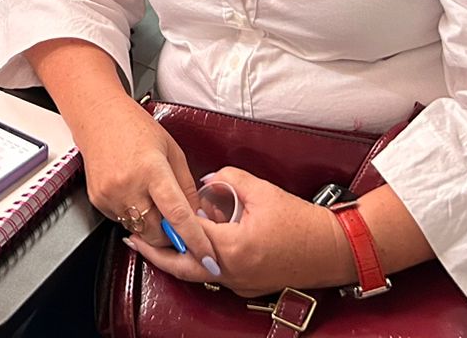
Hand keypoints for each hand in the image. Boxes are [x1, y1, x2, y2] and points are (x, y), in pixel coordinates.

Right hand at [71, 95, 214, 267]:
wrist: (97, 116)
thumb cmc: (135, 127)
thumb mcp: (172, 150)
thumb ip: (186, 185)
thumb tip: (197, 216)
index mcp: (152, 170)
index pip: (178, 215)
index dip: (196, 240)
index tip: (209, 258)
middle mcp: (129, 185)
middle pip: (157, 233)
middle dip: (172, 237)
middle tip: (178, 226)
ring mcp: (110, 194)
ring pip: (139, 231)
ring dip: (151, 226)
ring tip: (151, 200)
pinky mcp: (98, 200)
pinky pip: (122, 221)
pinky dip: (133, 216)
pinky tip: (133, 194)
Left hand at [125, 168, 350, 297]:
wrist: (333, 249)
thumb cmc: (301, 221)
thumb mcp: (260, 190)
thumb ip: (226, 180)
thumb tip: (204, 182)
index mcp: (232, 248)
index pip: (186, 238)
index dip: (163, 226)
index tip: (141, 221)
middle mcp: (232, 272)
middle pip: (182, 268)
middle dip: (155, 255)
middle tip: (134, 242)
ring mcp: (240, 283)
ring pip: (196, 275)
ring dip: (175, 259)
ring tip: (156, 242)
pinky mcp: (248, 286)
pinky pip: (213, 276)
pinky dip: (197, 263)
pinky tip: (190, 247)